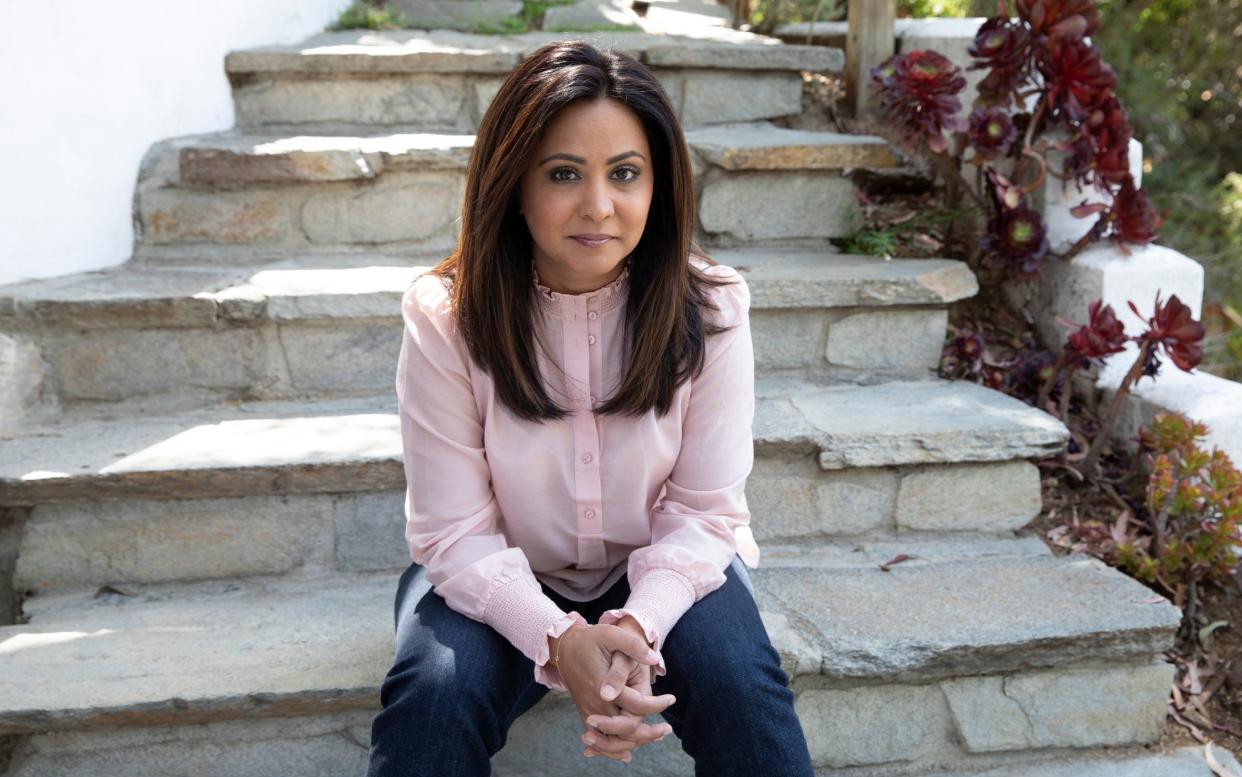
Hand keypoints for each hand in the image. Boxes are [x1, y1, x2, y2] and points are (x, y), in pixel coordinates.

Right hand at [551, 623, 675, 762]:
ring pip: (612, 739)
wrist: (563, 647)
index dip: (657, 705)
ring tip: (654, 738)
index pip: (636, 706)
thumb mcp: (610, 634)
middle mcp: (596, 703)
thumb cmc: (590, 640)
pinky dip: (613, 747)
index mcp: (604, 686)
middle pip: (626, 730)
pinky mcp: (586, 712)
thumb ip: (632, 646)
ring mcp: (590, 710)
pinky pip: (600, 737)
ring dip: (633, 743)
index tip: (671, 699)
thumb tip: (654, 659)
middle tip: (666, 730)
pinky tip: (626, 753)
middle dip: (648, 734)